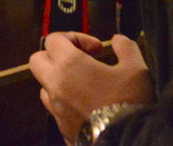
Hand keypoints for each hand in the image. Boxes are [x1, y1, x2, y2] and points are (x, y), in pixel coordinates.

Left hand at [29, 32, 152, 144]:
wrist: (127, 143)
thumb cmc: (129, 101)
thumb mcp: (136, 69)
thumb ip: (125, 47)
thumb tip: (118, 40)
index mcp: (69, 64)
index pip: (54, 39)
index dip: (74, 37)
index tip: (97, 49)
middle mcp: (55, 85)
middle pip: (37, 60)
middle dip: (55, 56)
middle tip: (80, 61)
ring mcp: (56, 109)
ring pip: (44, 87)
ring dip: (59, 81)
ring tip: (83, 85)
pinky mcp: (61, 129)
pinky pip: (55, 110)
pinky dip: (65, 103)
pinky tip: (87, 106)